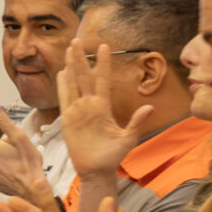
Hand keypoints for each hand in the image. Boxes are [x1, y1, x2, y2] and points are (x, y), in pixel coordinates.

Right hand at [57, 42, 157, 178]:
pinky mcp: (68, 119)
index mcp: (104, 107)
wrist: (97, 170)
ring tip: (68, 50)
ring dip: (70, 67)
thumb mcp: (128, 138)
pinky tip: (61, 73)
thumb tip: (149, 107)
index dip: (103, 64)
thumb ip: (136, 122)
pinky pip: (64, 99)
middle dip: (80, 59)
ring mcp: (78, 111)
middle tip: (77, 40)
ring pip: (73, 83)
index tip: (104, 46)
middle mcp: (90, 105)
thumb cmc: (113, 156)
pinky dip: (62, 85)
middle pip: (84, 77)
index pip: (102, 80)